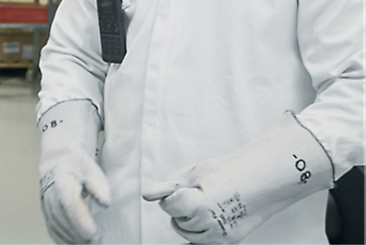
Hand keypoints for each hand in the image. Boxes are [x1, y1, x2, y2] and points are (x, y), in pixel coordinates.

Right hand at [38, 100, 109, 244]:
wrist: (57, 160)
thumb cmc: (77, 165)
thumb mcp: (92, 168)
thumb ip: (99, 185)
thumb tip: (105, 203)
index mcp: (62, 180)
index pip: (70, 203)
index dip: (80, 221)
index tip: (94, 234)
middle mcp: (50, 193)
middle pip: (62, 218)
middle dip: (79, 234)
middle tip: (96, 242)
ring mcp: (45, 203)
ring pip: (56, 225)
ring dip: (71, 238)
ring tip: (88, 244)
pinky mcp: (46, 211)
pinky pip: (52, 228)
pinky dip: (62, 239)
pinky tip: (74, 243)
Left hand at [143, 113, 332, 244]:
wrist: (261, 178)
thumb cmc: (229, 171)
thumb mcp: (194, 172)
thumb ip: (168, 186)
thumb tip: (147, 195)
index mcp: (197, 205)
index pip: (167, 206)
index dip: (173, 195)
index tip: (186, 187)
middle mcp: (209, 224)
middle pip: (177, 221)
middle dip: (181, 208)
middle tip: (200, 192)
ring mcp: (220, 235)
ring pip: (188, 233)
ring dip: (190, 220)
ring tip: (207, 202)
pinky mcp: (229, 241)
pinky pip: (203, 239)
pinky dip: (202, 229)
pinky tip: (211, 214)